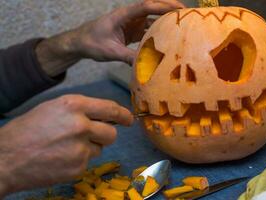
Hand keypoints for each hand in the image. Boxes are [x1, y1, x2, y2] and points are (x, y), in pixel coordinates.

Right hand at [0, 95, 132, 196]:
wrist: (7, 158)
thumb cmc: (28, 129)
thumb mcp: (54, 108)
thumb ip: (81, 110)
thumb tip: (104, 116)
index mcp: (73, 105)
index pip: (110, 108)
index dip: (123, 115)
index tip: (130, 119)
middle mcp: (81, 125)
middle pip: (112, 132)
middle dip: (105, 134)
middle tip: (93, 136)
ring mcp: (81, 148)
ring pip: (101, 148)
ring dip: (91, 147)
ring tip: (67, 147)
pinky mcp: (78, 167)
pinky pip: (89, 161)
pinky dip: (80, 160)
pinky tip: (62, 158)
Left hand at [72, 0, 184, 63]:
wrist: (80, 42)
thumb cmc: (92, 43)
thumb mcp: (110, 51)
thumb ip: (127, 57)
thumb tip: (145, 66)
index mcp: (123, 15)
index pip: (145, 6)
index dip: (162, 6)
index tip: (178, 8)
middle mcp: (129, 16)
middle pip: (152, 9)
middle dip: (168, 10)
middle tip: (186, 14)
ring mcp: (131, 23)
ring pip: (151, 20)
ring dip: (165, 22)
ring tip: (181, 27)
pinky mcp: (131, 31)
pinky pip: (147, 31)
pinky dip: (157, 34)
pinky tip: (167, 41)